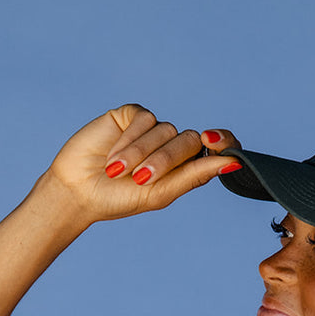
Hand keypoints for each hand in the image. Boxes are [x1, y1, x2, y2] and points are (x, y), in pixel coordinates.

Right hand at [44, 104, 240, 222]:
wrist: (79, 191)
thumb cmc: (120, 199)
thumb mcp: (161, 193)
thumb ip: (195, 176)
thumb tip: (235, 162)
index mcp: (184, 167)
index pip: (217, 148)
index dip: (224, 142)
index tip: (213, 143)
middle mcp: (171, 146)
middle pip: (189, 140)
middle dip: (166, 160)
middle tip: (141, 179)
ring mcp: (152, 130)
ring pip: (165, 130)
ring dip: (142, 154)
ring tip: (118, 172)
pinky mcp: (131, 116)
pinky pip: (143, 119)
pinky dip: (130, 140)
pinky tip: (113, 157)